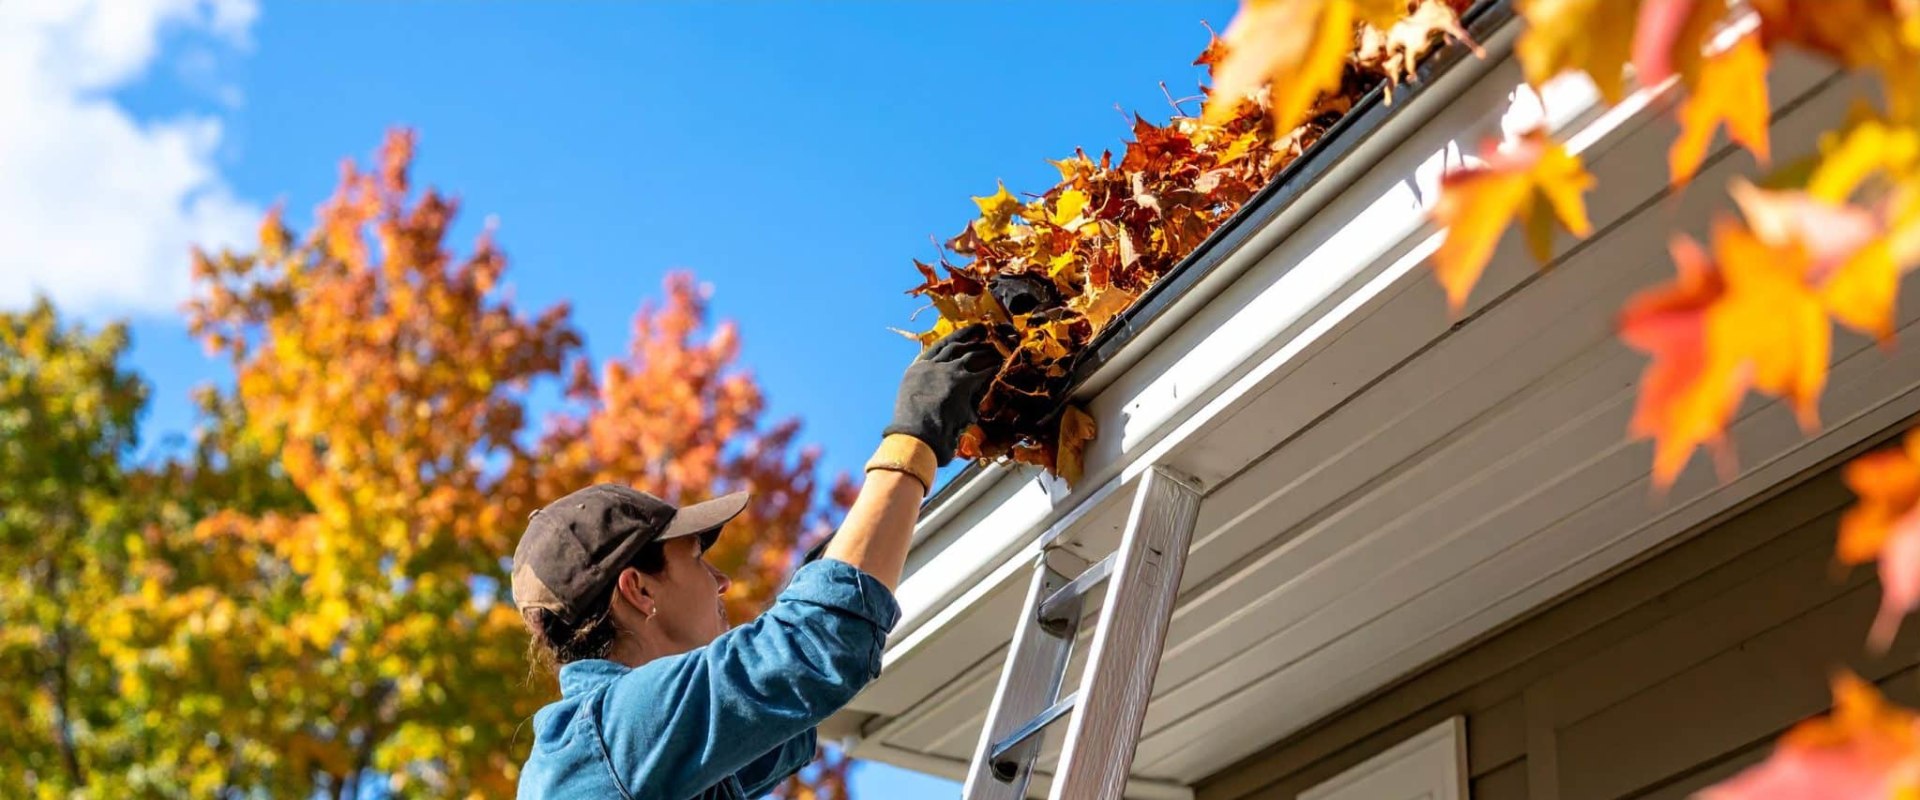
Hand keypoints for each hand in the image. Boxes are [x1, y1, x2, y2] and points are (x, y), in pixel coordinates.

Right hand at [884, 323, 1001, 464]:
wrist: (916, 434)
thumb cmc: (911, 428)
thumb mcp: (912, 402)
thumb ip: (927, 392)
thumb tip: (940, 395)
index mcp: (917, 370)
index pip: (938, 348)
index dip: (954, 338)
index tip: (965, 333)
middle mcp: (933, 366)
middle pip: (956, 346)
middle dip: (972, 338)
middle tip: (984, 331)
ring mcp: (949, 373)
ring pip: (971, 356)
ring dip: (985, 351)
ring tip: (997, 347)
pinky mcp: (965, 384)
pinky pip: (983, 372)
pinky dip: (993, 368)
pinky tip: (1001, 366)